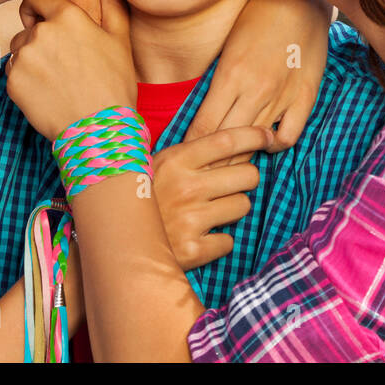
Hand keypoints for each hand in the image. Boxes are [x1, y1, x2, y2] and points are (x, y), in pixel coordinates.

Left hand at [5, 0, 137, 141]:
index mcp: (67, 17)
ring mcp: (24, 57)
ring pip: (20, 51)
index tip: (45, 18)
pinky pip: (14, 73)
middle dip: (40, 39)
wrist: (99, 130)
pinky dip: (26, 81)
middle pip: (29, 27)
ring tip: (56, 80)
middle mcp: (41, 32)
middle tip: (63, 63)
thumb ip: (112, 6)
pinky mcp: (13, 82)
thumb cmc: (114, 85)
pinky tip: (47, 93)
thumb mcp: (120, 41)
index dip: (39, 7)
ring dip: (32, 60)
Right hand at [152, 125, 270, 269]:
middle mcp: (186, 186)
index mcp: (176, 160)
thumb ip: (190, 155)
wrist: (116, 242)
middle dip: (245, 179)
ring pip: (243, 206)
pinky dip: (218, 242)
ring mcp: (190, 218)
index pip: (227, 140)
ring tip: (208, 213)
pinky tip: (200, 237)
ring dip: (232, 210)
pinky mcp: (193, 249)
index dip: (254, 135)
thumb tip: (231, 142)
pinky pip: (228, 241)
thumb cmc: (143, 199)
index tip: (268, 136)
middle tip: (228, 186)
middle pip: (247, 174)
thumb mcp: (158, 166)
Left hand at [184, 0, 330, 155]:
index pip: (203, 127)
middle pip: (227, 142)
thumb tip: (199, 113)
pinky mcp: (305, 97)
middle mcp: (255, 90)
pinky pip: (289, 136)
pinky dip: (276, 145)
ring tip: (228, 165)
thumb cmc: (256, 17)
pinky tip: (267, 142)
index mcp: (230, 76)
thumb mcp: (226, 47)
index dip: (191, 147)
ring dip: (240, 157)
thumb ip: (215, 81)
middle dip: (211, 161)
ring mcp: (282, 96)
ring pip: (255, 143)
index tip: (182, 157)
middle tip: (200, 171)